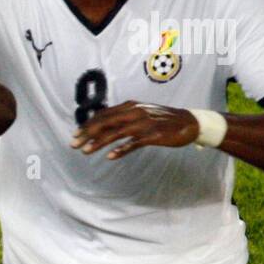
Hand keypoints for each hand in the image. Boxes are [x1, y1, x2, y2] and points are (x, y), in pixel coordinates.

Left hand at [71, 101, 199, 159]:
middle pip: (105, 122)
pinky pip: (134, 143)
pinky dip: (122, 149)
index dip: (87, 124)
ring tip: (86, 151)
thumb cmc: (162, 119)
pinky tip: (110, 156)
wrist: (189, 122)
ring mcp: (144, 123)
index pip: (103, 115)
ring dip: (99, 142)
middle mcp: (135, 112)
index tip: (75, 135)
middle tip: (74, 144)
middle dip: (87, 133)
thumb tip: (104, 124)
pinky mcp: (154, 135)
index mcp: (130, 106)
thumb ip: (123, 117)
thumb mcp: (141, 113)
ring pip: (116, 133)